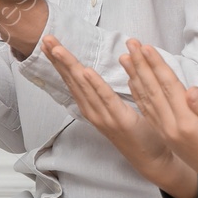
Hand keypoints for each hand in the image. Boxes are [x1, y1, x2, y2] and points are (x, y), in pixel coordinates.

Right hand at [41, 33, 197, 197]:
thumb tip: (120, 59)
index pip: (72, 79)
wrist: (152, 159)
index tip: (48, 43)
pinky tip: (85, 71)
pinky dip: (95, 85)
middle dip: (58, 59)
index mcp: (93, 106)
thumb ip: (119, 84)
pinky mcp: (120, 120)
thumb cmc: (139, 133)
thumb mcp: (124, 105)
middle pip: (72, 80)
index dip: (60, 61)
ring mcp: (104, 116)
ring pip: (84, 86)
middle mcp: (93, 111)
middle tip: (45, 38)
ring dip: (70, 66)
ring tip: (57, 49)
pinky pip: (106, 99)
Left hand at [121, 38, 197, 197]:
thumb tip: (190, 90)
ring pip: (146, 99)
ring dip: (135, 77)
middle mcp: (170, 128)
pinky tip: (133, 83)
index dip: (156, 66)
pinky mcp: (167, 135)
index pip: (168, 87)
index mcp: (186, 124)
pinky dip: (138, 94)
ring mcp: (166, 132)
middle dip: (141, 65)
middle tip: (130, 43)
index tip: (145, 47)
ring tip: (125, 57)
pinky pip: (147, 111)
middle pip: (152, 90)